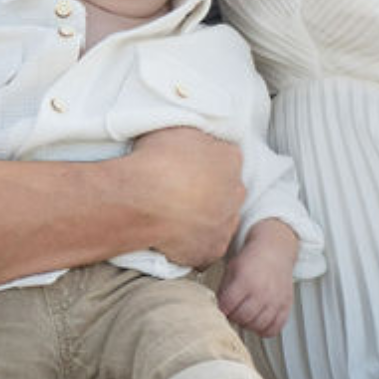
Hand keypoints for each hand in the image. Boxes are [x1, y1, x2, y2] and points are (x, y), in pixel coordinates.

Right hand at [128, 127, 244, 266]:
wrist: (142, 199)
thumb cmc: (154, 161)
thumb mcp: (176, 130)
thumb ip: (193, 137)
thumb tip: (190, 141)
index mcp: (229, 158)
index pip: (225, 159)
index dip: (205, 165)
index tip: (187, 170)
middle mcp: (235, 191)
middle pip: (227, 191)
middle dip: (209, 193)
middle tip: (180, 194)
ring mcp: (226, 222)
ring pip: (219, 220)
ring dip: (203, 219)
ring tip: (174, 218)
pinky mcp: (212, 249)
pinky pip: (205, 247)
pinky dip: (192, 245)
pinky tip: (173, 239)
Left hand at [217, 220, 298, 335]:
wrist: (275, 251)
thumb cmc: (252, 260)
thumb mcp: (231, 269)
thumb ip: (224, 290)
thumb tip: (218, 309)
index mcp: (245, 280)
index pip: (227, 306)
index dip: (222, 309)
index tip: (222, 308)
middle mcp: (262, 291)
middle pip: (242, 318)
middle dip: (234, 317)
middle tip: (233, 312)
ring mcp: (275, 300)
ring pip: (257, 326)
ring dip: (248, 324)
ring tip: (245, 316)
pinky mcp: (285, 306)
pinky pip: (274, 328)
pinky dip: (265, 330)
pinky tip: (259, 322)